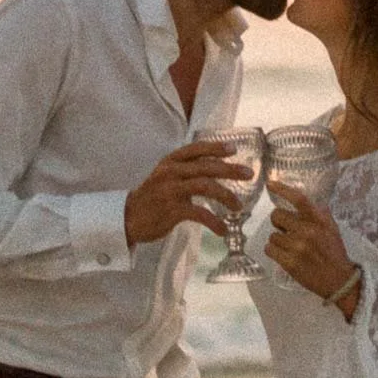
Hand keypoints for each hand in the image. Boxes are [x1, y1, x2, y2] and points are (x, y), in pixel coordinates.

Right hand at [125, 141, 252, 246]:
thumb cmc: (152, 197)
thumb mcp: (166, 176)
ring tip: (238, 206)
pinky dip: (215, 222)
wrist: (128, 218)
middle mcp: (171, 172)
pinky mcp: (172, 210)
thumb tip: (216, 167)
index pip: (196, 149)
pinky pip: (200, 213)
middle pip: (206, 166)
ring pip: (205, 186)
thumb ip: (187, 170)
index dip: (216, 147)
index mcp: (170, 162)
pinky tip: (223, 230)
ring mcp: (171, 190)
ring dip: (226, 196)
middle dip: (230, 170)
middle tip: (249, 174)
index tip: (234, 149)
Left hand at [263, 182, 358, 308]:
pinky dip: (274, 251)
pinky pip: (270, 249)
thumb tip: (310, 201)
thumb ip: (321, 214)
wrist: (339, 280)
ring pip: (272, 235)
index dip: (283, 189)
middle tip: (287, 231)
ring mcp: (297, 247)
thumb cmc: (335, 253)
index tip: (270, 184)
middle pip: (277, 216)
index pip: (299, 199)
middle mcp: (308, 231)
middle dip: (279, 223)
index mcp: (319, 221)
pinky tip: (283, 255)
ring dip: (278, 240)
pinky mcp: (289, 262)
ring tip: (289, 248)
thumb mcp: (333, 229)